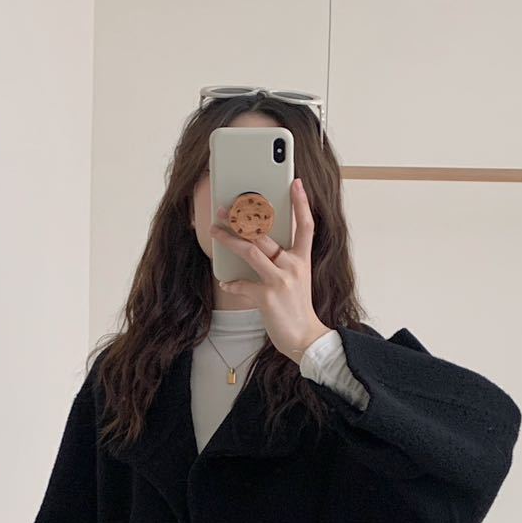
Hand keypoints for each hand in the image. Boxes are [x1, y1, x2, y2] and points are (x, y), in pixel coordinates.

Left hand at [211, 176, 330, 363]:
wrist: (305, 339)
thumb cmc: (297, 309)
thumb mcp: (297, 280)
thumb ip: (282, 262)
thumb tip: (256, 246)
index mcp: (302, 260)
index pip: (306, 225)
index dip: (301, 203)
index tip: (295, 183)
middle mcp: (293, 266)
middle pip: (265, 233)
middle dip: (242, 217)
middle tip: (226, 207)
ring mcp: (281, 280)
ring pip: (250, 250)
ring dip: (229, 238)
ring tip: (215, 230)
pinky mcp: (267, 297)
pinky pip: (242, 284)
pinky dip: (232, 283)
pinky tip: (226, 282)